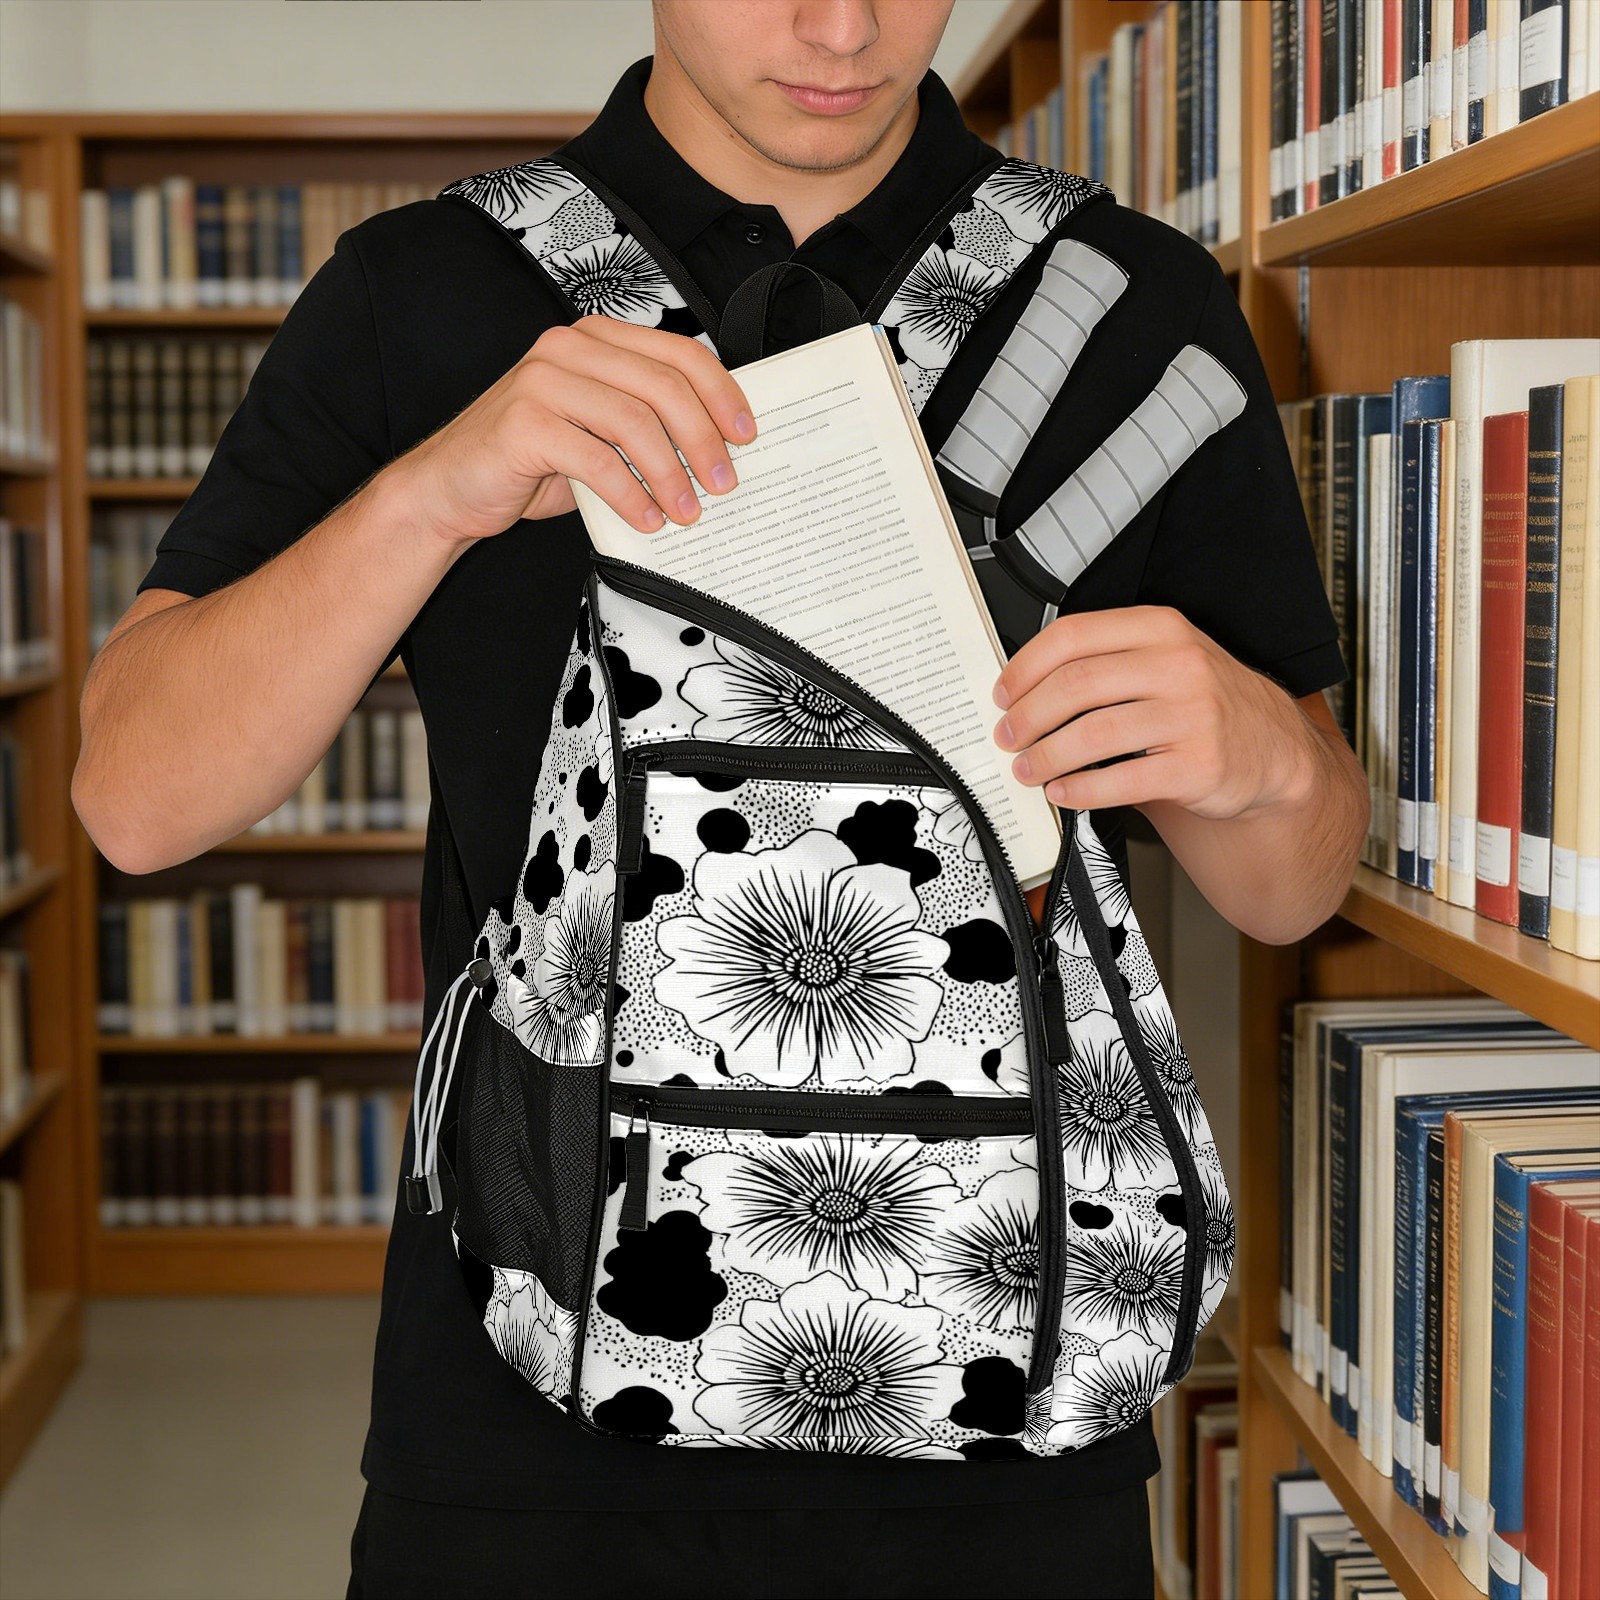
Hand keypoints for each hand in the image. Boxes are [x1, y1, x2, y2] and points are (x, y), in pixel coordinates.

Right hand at [389, 315, 755, 546]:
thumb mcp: (597, 434)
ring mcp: (543, 381)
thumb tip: (715, 451)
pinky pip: (596, 459)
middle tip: (723, 483)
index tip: (746, 435)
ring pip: (634, 422)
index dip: (721, 394)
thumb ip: (644, 426)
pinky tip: (647, 520)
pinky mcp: (524, 422)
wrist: (451, 488)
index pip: (677, 353)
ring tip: (688, 511)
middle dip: (703, 440)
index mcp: (594, 339)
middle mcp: (569, 348)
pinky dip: (630, 495)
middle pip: (663, 387)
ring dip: (671, 474)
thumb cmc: (531, 463)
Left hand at [992, 605, 1316, 819]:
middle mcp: (1178, 665)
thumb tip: (1025, 691)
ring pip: (1093, 733)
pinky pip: (1121, 779)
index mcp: (1160, 628)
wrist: (1272, 748)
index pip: (1073, 636)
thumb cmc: (1205, 704)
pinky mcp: (1197, 765)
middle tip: (1008, 736)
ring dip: (1047, 756)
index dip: (1025, 667)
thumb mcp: (1164, 661)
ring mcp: (1191, 715)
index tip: (1003, 694)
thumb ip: (1106, 663)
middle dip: (1028, 716)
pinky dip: (1081, 791)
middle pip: (1076, 685)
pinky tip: (1063, 793)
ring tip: (1028, 769)